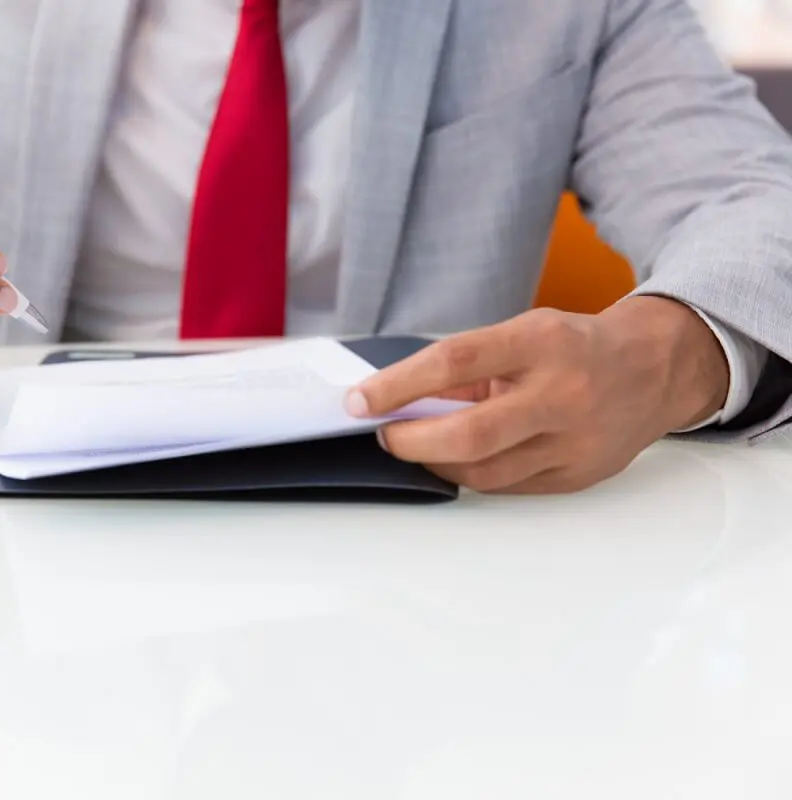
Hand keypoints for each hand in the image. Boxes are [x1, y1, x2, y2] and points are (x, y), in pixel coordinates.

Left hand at [344, 298, 730, 493]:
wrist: (655, 369)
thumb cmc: (575, 348)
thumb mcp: (522, 334)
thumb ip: (466, 367)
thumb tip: (397, 399)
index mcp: (541, 342)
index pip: (454, 361)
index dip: (397, 385)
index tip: (359, 401)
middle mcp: (562, 393)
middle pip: (468, 435)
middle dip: (410, 441)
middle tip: (385, 435)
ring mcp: (575, 440)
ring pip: (484, 473)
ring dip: (436, 464)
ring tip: (419, 446)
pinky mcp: (578, 475)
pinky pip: (507, 487)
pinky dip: (473, 475)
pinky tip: (460, 460)